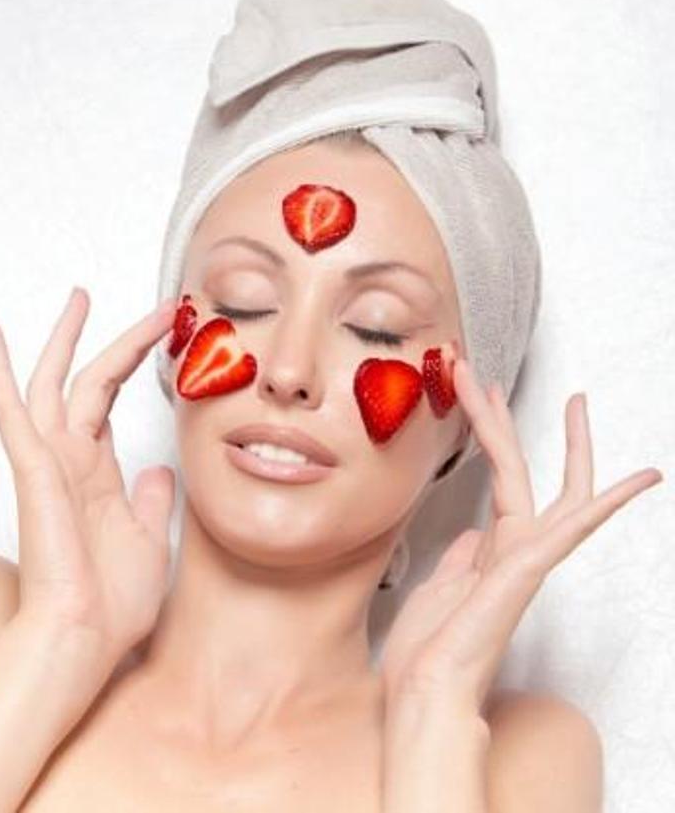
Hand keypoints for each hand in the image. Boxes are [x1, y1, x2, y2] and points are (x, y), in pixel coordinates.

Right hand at [0, 287, 178, 670]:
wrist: (86, 640)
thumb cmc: (113, 602)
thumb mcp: (149, 538)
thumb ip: (152, 500)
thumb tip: (159, 470)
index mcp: (97, 472)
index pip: (113, 400)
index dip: (139, 361)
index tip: (173, 331)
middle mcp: (71, 460)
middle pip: (90, 381)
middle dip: (118, 339)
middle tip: (155, 307)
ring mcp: (49, 463)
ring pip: (53, 384)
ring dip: (67, 339)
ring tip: (81, 299)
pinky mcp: (33, 472)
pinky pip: (12, 411)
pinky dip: (0, 371)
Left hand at [380, 356, 663, 722]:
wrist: (424, 692)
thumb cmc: (427, 649)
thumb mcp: (439, 587)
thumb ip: (462, 557)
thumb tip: (471, 532)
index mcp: (491, 552)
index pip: (501, 481)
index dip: (491, 435)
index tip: (480, 395)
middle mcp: (513, 550)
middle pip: (517, 470)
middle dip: (501, 420)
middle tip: (490, 375)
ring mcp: (525, 558)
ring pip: (545, 485)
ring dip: (551, 439)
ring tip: (573, 400)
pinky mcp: (530, 568)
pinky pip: (575, 525)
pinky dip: (610, 500)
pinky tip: (644, 478)